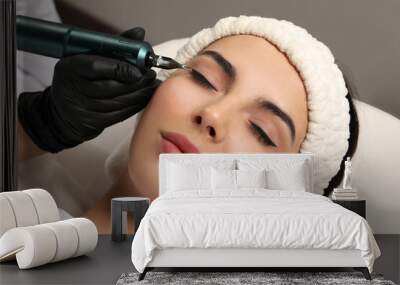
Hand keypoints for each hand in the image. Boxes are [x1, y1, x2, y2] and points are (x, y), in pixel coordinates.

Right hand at [18, 27, 160, 152]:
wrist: (64, 112)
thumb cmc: (80, 79)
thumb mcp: (90, 57)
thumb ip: (115, 45)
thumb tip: (139, 33)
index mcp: (71, 67)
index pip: (97, 66)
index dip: (121, 68)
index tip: (139, 69)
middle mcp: (74, 88)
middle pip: (112, 87)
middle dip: (137, 82)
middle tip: (151, 75)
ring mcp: (84, 107)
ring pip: (120, 102)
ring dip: (141, 94)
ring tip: (152, 85)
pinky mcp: (94, 122)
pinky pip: (121, 114)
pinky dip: (136, 105)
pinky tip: (145, 97)